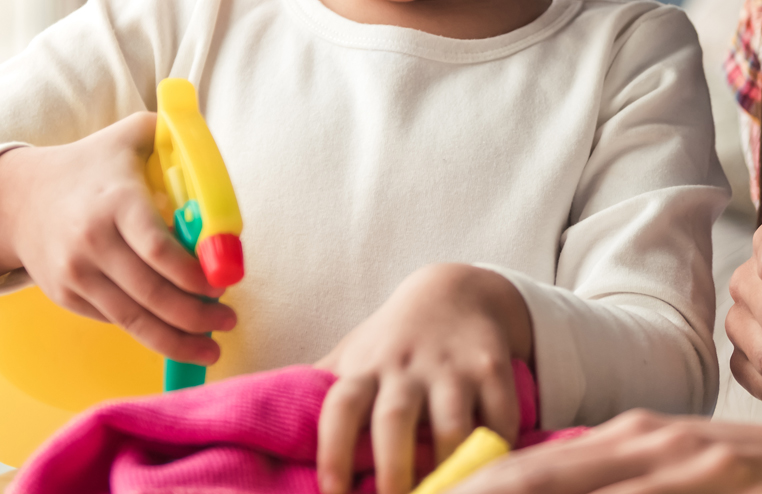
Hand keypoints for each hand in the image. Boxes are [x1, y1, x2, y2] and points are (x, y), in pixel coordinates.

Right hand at [0, 112, 235, 361]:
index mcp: (117, 201)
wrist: (19, 199)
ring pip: (134, 319)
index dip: (194, 275)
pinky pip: (116, 321)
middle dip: (196, 315)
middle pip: (152, 293)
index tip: (223, 284)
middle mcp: (92, 241)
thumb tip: (220, 156)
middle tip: (228, 320)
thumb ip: (177, 135)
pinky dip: (148, 331)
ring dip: (177, 339)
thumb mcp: (134, 135)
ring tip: (211, 346)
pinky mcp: (66, 296)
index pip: (158, 249)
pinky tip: (174, 333)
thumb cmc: (91, 165)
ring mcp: (76, 273)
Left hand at [315, 263, 534, 493]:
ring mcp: (451, 366)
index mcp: (364, 368)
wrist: (455, 291)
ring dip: (449, 466)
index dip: (333, 451)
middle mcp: (405, 365)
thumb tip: (260, 430)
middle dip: (392, 469)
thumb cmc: (392, 341)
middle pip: (394, 418)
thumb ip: (318, 393)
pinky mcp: (493, 366)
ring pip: (452, 422)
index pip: (339, 407)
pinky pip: (501, 414)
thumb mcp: (352, 356)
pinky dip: (499, 446)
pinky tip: (491, 470)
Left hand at [452, 409, 761, 493]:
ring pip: (576, 488)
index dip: (473, 490)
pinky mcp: (716, 477)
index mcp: (628, 443)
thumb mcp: (682, 474)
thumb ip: (623, 483)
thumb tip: (551, 484)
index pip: (529, 472)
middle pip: (535, 478)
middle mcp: (644, 444)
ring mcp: (680, 462)